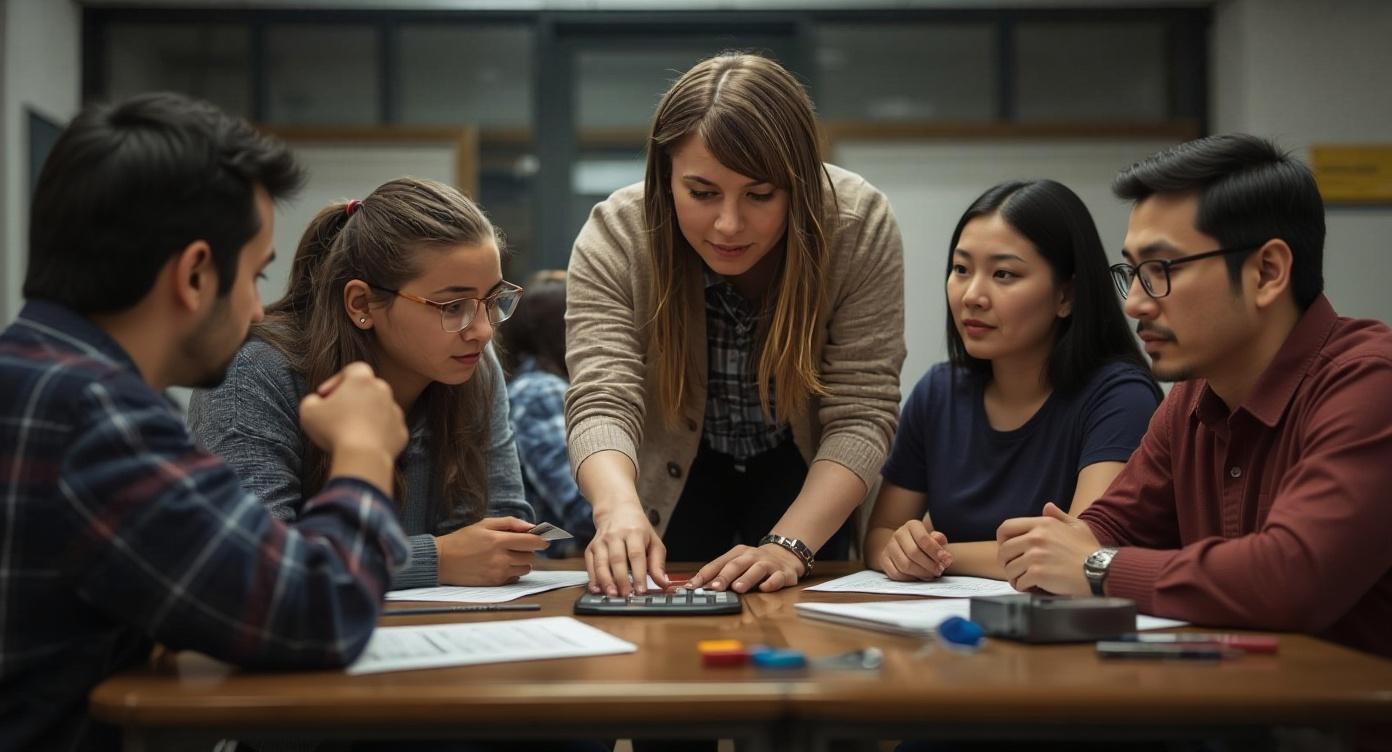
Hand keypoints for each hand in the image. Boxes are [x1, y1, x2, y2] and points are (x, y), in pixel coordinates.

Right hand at [299, 361, 407, 457]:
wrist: (363, 457)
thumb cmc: (333, 430)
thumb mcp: (308, 410)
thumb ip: (312, 399)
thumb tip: (317, 401)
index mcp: (362, 379)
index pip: (352, 370)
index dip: (336, 381)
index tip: (325, 397)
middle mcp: (383, 390)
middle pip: (368, 389)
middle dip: (353, 399)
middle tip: (337, 416)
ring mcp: (395, 411)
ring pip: (379, 410)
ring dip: (366, 417)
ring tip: (350, 433)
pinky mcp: (401, 432)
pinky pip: (388, 430)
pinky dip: (377, 435)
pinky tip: (364, 445)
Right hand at [436, 516, 546, 585]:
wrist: (442, 561)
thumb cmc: (463, 540)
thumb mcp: (484, 524)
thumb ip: (510, 523)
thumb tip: (531, 526)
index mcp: (498, 540)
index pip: (532, 541)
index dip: (542, 540)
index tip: (545, 539)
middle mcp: (500, 558)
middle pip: (531, 556)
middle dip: (529, 550)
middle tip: (519, 546)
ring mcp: (498, 572)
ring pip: (525, 568)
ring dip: (522, 562)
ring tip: (509, 556)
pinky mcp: (494, 583)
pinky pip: (515, 577)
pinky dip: (513, 571)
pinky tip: (501, 565)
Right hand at [585, 502, 666, 596]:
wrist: (617, 510)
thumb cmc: (637, 529)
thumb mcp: (653, 541)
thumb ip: (657, 564)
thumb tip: (663, 583)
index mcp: (635, 532)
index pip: (636, 554)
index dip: (638, 574)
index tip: (641, 590)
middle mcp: (616, 535)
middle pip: (617, 559)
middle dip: (621, 579)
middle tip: (626, 595)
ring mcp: (601, 541)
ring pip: (601, 562)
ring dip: (606, 580)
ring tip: (612, 594)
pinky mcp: (591, 547)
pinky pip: (590, 563)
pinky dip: (592, 578)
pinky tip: (597, 589)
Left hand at [688, 543, 803, 593]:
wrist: (785, 555)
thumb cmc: (755, 563)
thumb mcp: (737, 564)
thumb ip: (720, 574)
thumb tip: (697, 588)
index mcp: (738, 554)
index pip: (718, 563)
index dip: (704, 575)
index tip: (692, 586)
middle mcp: (752, 556)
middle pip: (736, 565)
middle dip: (724, 576)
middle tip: (715, 587)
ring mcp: (768, 564)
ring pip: (757, 569)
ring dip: (747, 578)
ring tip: (737, 588)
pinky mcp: (784, 573)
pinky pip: (778, 577)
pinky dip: (771, 583)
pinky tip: (765, 588)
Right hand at [879, 519, 951, 580]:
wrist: (904, 544)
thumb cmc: (924, 543)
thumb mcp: (934, 538)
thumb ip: (939, 541)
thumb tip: (940, 544)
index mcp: (912, 525)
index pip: (923, 539)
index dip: (935, 552)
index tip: (946, 560)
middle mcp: (898, 534)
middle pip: (913, 553)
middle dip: (929, 565)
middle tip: (939, 570)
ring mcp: (889, 547)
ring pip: (904, 565)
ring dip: (921, 573)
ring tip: (931, 575)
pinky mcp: (884, 559)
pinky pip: (896, 573)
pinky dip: (909, 578)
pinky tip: (918, 577)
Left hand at [996, 502, 1099, 594]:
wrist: (1101, 569)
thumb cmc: (1090, 550)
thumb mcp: (1077, 526)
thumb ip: (1059, 517)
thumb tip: (1047, 507)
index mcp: (1042, 524)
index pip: (1006, 528)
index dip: (1002, 541)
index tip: (1008, 550)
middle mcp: (1035, 537)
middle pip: (1004, 550)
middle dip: (1006, 562)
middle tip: (1014, 570)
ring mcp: (1035, 555)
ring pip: (1009, 568)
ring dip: (1014, 577)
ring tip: (1023, 581)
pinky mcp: (1038, 573)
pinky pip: (1019, 582)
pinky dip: (1023, 587)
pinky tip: (1031, 588)